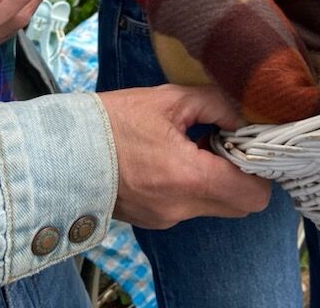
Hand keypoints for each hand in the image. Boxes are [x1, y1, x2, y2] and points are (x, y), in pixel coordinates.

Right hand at [99, 85, 271, 227]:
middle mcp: (180, 208)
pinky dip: (197, 186)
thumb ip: (218, 104)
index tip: (252, 142)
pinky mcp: (153, 220)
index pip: (254, 193)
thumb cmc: (113, 121)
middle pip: (241, 205)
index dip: (262, 168)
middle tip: (230, 143)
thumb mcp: (170, 99)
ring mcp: (165, 218)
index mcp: (188, 178)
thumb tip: (247, 115)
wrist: (57, 151)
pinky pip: (192, 206)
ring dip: (220, 180)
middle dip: (245, 176)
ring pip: (218, 206)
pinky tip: (178, 158)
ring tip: (200, 146)